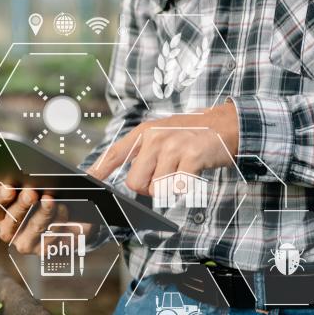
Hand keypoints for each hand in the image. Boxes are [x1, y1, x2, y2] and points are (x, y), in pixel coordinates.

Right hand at [0, 184, 92, 254]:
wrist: (72, 216)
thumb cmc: (48, 193)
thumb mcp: (37, 183)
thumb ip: (29, 175)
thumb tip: (27, 165)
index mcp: (1, 210)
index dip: (1, 196)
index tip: (10, 187)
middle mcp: (9, 229)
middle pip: (12, 218)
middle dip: (22, 204)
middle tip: (32, 193)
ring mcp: (26, 242)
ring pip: (34, 227)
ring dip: (43, 213)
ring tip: (51, 200)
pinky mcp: (45, 250)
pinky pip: (53, 237)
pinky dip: (59, 221)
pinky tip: (64, 209)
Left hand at [87, 102, 239, 195]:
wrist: (226, 124)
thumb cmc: (192, 135)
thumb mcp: (162, 134)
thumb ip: (143, 152)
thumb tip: (127, 177)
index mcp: (144, 133)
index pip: (114, 153)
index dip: (99, 170)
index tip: (87, 182)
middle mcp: (155, 138)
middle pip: (135, 182)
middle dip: (148, 188)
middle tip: (166, 176)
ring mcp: (173, 146)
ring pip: (156, 189)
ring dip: (169, 190)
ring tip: (180, 173)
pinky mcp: (191, 157)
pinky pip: (178, 188)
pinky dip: (184, 189)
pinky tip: (191, 175)